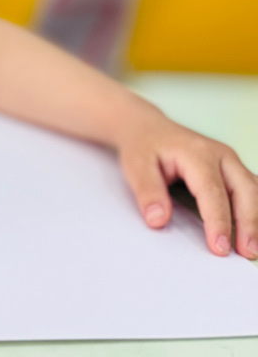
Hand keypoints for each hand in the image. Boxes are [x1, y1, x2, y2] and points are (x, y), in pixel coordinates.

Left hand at [118, 111, 257, 258]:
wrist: (149, 129)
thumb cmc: (144, 146)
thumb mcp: (135, 165)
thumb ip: (147, 192)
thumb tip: (158, 220)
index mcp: (197, 153)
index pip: (213, 192)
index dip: (218, 222)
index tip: (219, 248)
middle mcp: (221, 155)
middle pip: (245, 191)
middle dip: (248, 224)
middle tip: (246, 253)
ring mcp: (231, 162)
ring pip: (254, 190)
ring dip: (256, 219)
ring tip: (252, 248)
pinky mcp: (234, 170)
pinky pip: (253, 190)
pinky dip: (255, 210)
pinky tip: (253, 231)